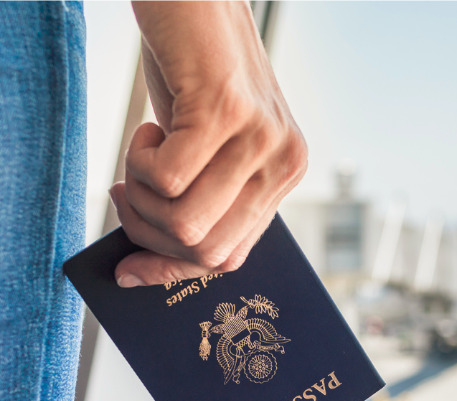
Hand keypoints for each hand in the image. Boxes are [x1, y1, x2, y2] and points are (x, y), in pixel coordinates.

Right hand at [111, 1, 306, 286]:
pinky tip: (150, 126)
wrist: (196, 2)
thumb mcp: (205, 150)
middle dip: (149, 234)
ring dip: (140, 198)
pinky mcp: (225, 112)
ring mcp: (260, 139)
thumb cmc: (194, 77)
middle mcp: (282, 164)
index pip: (230, 257)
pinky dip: (137, 159)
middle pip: (205, 251)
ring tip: (141, 154)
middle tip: (127, 191)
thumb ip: (198, 201)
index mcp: (282, 178)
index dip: (174, 271)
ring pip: (185, 224)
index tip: (129, 268)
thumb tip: (147, 264)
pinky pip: (165, 179)